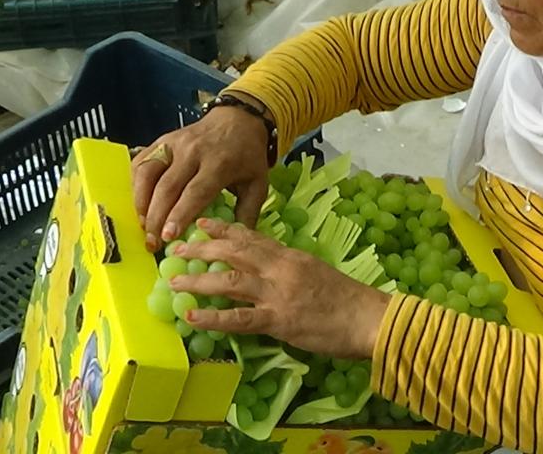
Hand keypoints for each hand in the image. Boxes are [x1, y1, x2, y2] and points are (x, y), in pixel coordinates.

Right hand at [133, 101, 269, 249]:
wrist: (238, 119)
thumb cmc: (247, 156)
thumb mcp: (258, 184)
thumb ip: (248, 213)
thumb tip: (233, 244)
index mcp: (220, 163)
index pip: (195, 192)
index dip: (179, 215)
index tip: (167, 237)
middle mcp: (193, 152)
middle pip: (167, 187)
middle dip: (156, 217)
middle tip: (152, 242)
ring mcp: (174, 144)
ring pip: (148, 173)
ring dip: (141, 202)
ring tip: (143, 226)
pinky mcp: (162, 140)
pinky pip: (141, 162)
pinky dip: (135, 184)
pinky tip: (140, 203)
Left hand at [170, 219, 393, 359]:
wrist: (368, 317)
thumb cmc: (347, 299)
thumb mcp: (315, 272)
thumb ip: (289, 269)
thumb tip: (266, 269)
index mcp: (290, 256)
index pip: (251, 236)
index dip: (224, 228)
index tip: (202, 223)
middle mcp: (280, 269)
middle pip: (234, 252)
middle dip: (202, 248)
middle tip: (178, 247)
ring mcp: (277, 294)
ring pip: (229, 281)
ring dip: (198, 279)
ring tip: (174, 281)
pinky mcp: (278, 320)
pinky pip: (239, 318)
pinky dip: (212, 317)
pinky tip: (192, 316)